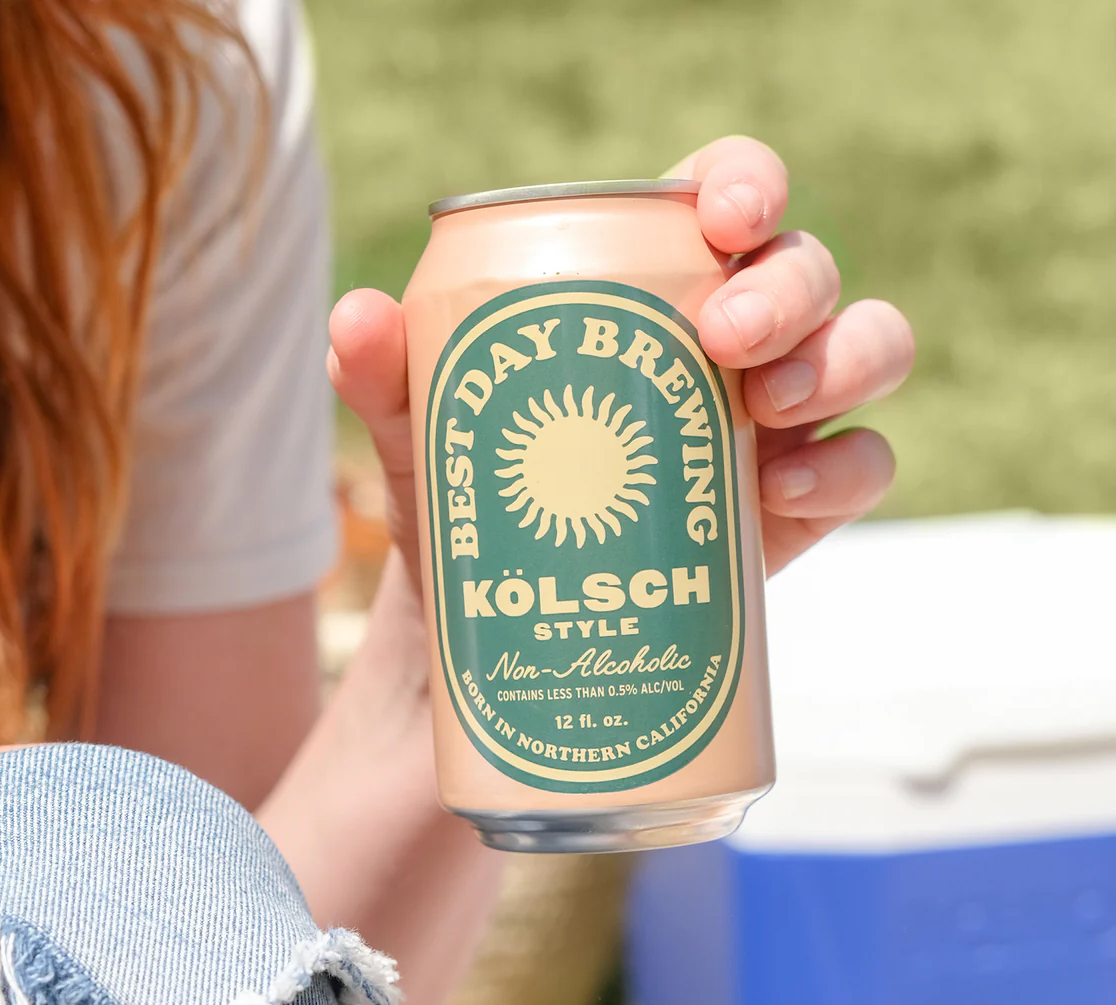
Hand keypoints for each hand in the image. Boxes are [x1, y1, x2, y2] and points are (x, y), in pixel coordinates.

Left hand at [296, 136, 912, 1003]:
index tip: (722, 216)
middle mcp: (729, 340)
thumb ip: (386, 375)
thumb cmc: (472, 498)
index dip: (744, 182)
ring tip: (768, 408)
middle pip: (805, 270)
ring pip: (864, 347)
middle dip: (786, 288)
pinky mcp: (797, 505)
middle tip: (725, 340)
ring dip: (838, 360)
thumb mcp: (422, 433)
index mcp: (650, 288)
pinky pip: (866, 463)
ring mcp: (774, 421)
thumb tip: (356, 318)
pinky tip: (784, 493)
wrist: (505, 625)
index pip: (723, 198)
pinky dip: (847, 467)